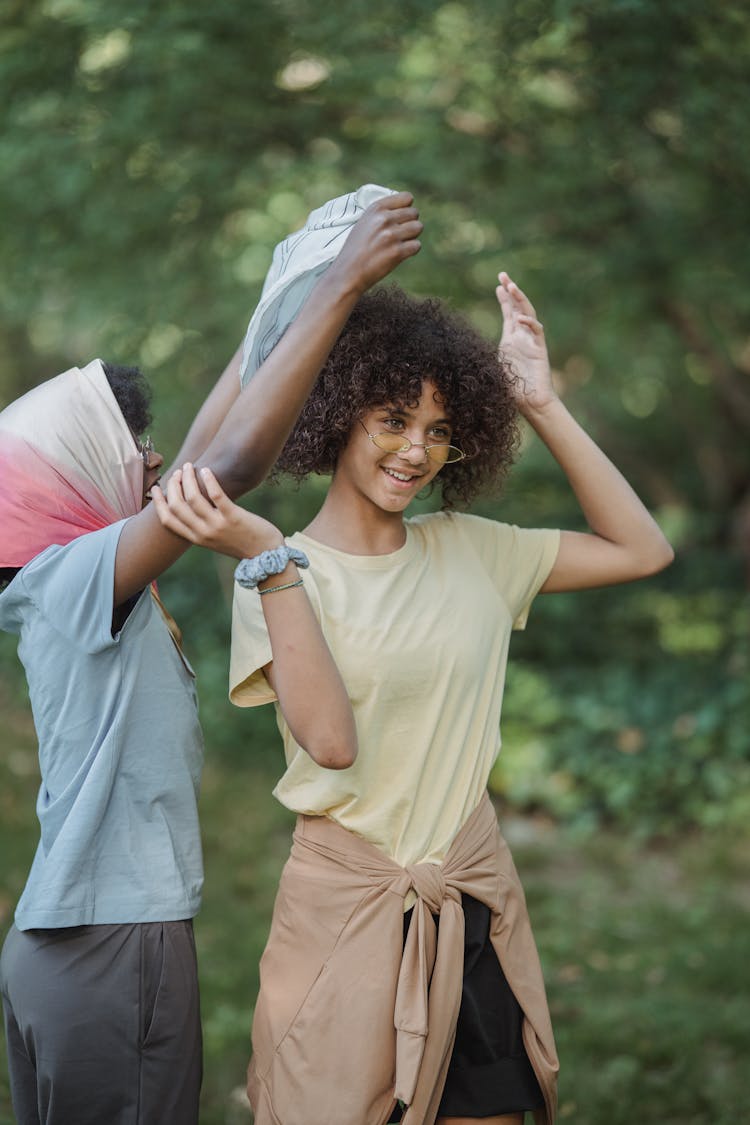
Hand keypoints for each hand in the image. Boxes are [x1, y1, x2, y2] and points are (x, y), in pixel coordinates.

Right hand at [151, 463, 283, 559]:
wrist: (265, 553)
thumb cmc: (240, 542)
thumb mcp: (214, 539)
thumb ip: (200, 526)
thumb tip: (189, 504)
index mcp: (196, 538)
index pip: (168, 520)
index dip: (159, 503)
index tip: (156, 488)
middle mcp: (203, 533)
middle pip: (177, 506)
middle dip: (173, 486)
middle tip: (177, 472)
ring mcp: (218, 525)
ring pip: (193, 498)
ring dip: (187, 478)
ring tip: (189, 466)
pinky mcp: (233, 517)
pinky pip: (216, 495)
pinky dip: (209, 479)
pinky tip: (206, 470)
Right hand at [330, 191, 422, 294]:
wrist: (348, 273)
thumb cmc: (356, 249)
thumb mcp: (364, 222)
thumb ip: (382, 214)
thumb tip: (405, 208)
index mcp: (376, 208)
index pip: (407, 197)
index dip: (407, 208)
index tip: (401, 219)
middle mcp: (384, 219)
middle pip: (414, 213)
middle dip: (410, 223)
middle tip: (399, 235)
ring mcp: (391, 235)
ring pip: (418, 228)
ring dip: (412, 236)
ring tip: (400, 243)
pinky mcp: (397, 252)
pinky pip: (417, 245)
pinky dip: (411, 250)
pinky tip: (399, 254)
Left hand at [496, 271, 556, 414]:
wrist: (530, 403)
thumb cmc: (511, 389)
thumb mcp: (491, 367)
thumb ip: (483, 357)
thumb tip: (461, 352)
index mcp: (510, 340)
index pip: (508, 313)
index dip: (504, 298)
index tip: (497, 284)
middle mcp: (521, 337)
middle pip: (518, 307)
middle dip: (511, 291)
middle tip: (503, 275)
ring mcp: (531, 341)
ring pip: (528, 313)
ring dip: (520, 299)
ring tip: (511, 286)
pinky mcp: (540, 349)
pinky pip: (536, 331)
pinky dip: (529, 323)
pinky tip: (520, 317)